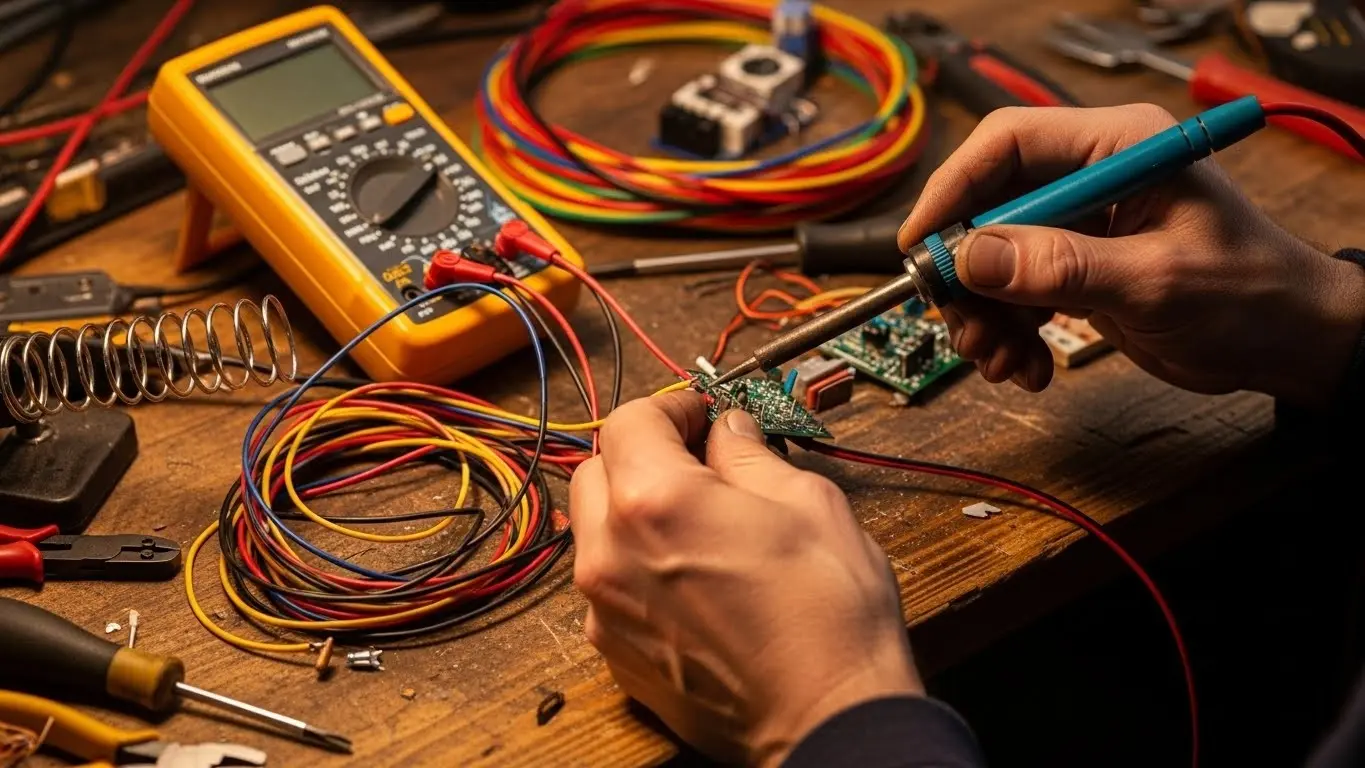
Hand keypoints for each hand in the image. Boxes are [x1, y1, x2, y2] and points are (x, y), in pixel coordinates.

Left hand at [571, 392, 920, 765]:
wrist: (827, 719)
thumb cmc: (828, 619)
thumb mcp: (809, 504)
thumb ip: (751, 457)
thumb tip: (730, 432)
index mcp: (656, 501)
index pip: (631, 420)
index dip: (672, 407)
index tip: (701, 414)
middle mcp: (611, 553)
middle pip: (598, 469)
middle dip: (643, 454)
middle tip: (700, 460)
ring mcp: (605, 609)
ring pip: (595, 530)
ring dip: (633, 509)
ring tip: (699, 520)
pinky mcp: (615, 652)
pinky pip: (608, 584)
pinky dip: (636, 563)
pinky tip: (693, 573)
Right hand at [898, 103, 1364, 407]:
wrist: (1286, 344)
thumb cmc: (1250, 295)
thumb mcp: (1154, 281)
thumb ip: (1063, 267)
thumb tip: (975, 258)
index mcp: (1117, 148)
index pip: (1009, 144)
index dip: (955, 189)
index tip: (923, 244)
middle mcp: (1091, 179)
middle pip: (988, 208)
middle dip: (968, 275)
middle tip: (963, 325)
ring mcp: (1081, 226)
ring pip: (992, 259)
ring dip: (984, 316)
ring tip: (1000, 360)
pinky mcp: (1075, 268)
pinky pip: (1014, 294)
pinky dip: (1008, 334)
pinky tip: (1026, 366)